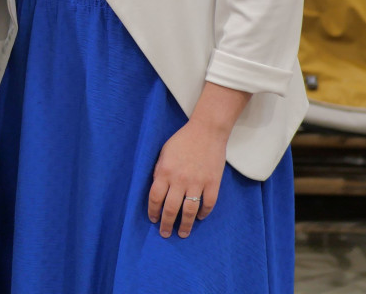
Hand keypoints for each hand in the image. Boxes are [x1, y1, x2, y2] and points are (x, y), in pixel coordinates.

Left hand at [146, 118, 226, 237]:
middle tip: (164, 233)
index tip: (153, 219)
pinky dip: (203, 213)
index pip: (155, 198)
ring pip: (189, 211)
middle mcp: (180, 179)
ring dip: (185, 225)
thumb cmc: (182, 140)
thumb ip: (159, 171)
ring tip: (183, 233)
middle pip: (170, 208)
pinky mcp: (213, 183)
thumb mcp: (164, 153)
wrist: (206, 131)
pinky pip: (208, 204)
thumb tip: (158, 189)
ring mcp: (197, 182)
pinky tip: (199, 217)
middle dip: (166, 224)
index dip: (153, 211)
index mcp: (165, 171)